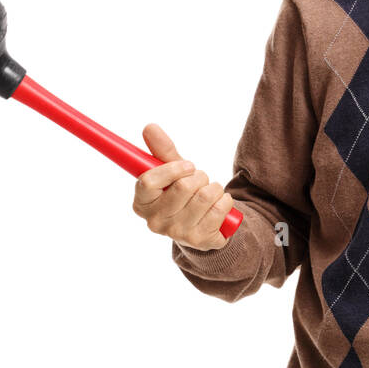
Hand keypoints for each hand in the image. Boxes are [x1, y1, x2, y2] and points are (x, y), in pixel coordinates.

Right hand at [132, 123, 235, 250]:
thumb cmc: (183, 194)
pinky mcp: (200, 241)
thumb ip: (161, 151)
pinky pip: (220, 209)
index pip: (148, 182)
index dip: (172, 169)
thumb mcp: (172, 171)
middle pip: (183, 187)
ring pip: (205, 196)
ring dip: (215, 187)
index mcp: (142, 204)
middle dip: (199, 176)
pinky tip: (220, 204)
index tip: (187, 165)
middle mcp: (155, 222)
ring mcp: (177, 234)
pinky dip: (226, 200)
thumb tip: (150, 126)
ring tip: (211, 191)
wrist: (204, 225)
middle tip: (200, 180)